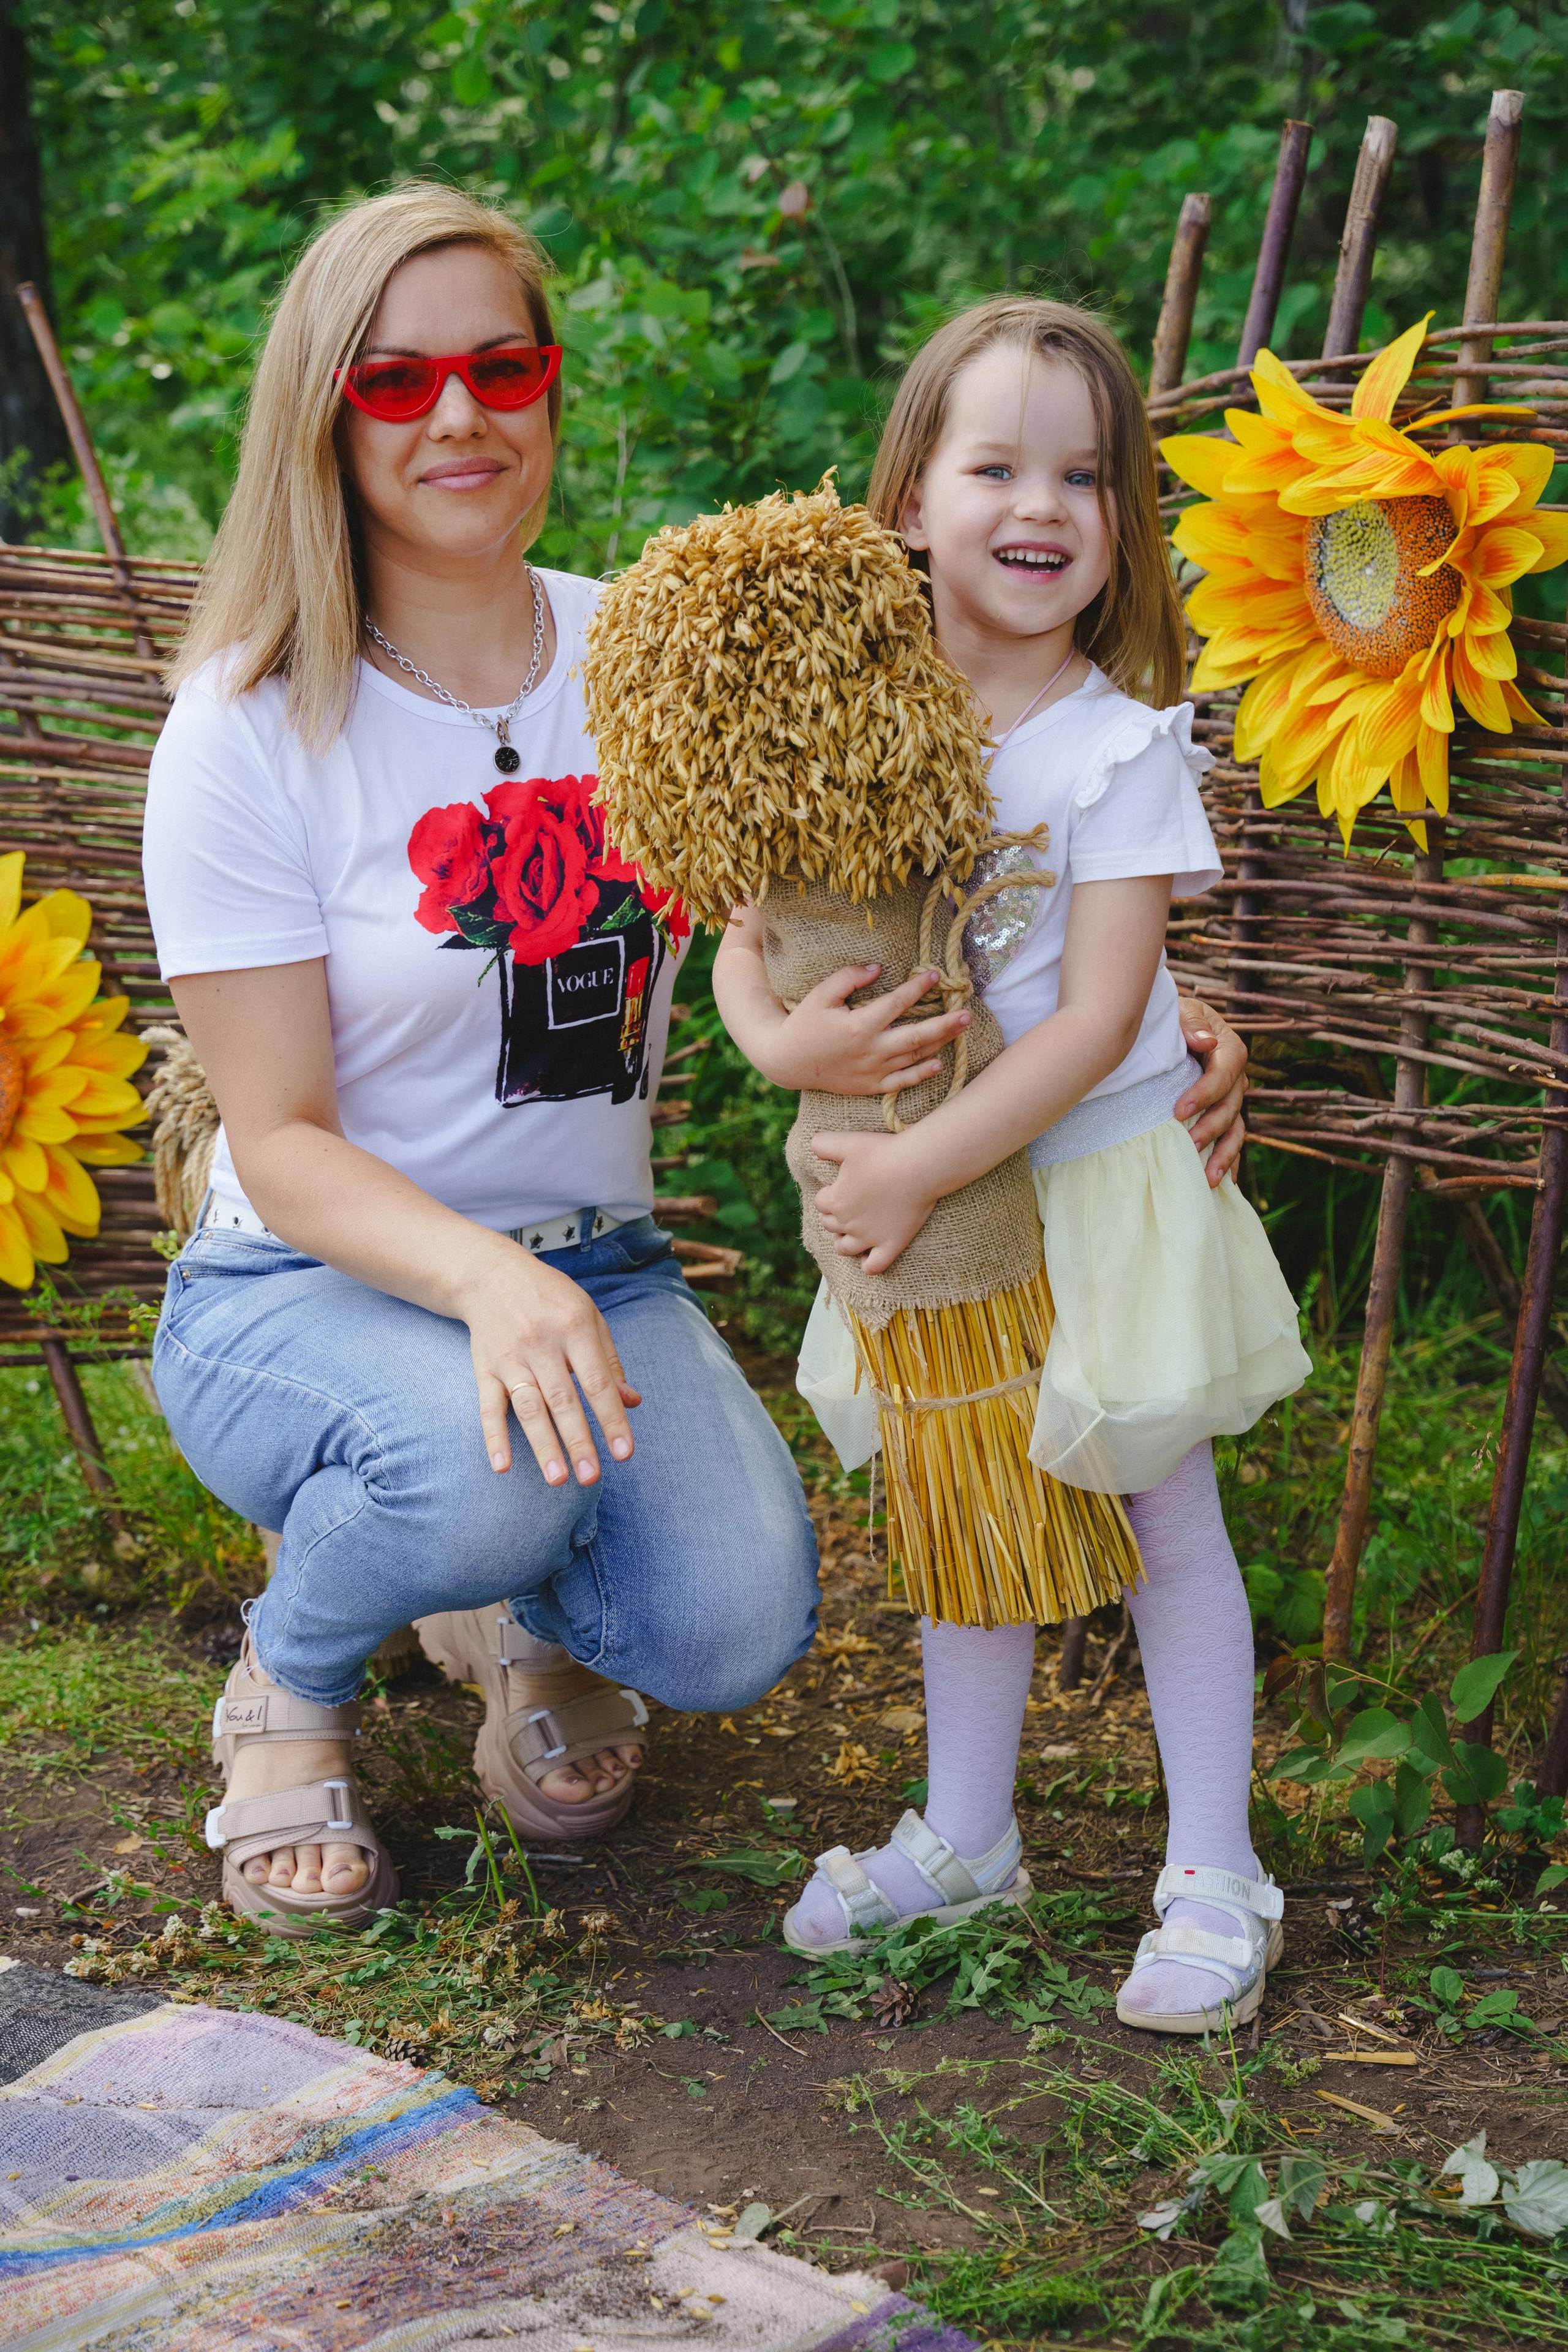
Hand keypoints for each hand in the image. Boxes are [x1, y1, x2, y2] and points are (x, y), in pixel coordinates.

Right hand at [457, 1251, 641, 1483]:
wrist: (491, 1275)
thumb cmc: (551, 1299)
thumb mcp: (588, 1316)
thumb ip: (609, 1362)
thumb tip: (631, 1402)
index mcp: (575, 1328)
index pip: (597, 1382)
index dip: (611, 1418)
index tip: (623, 1452)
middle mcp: (542, 1343)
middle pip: (563, 1400)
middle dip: (578, 1441)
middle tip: (591, 1478)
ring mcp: (511, 1357)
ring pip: (528, 1407)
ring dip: (542, 1445)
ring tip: (557, 1480)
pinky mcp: (485, 1367)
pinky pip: (488, 1406)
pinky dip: (494, 1437)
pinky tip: (502, 1467)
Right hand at [761, 962, 968, 1095]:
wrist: (786, 1062)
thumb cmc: (803, 1024)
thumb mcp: (821, 995)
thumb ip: (849, 978)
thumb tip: (878, 969)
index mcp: (859, 1025)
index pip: (897, 1003)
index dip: (917, 988)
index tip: (935, 976)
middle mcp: (871, 1050)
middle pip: (917, 1036)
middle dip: (945, 1024)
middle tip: (967, 1014)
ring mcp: (872, 1071)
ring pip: (914, 1057)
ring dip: (940, 1044)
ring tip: (960, 1031)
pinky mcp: (870, 1086)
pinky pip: (901, 1082)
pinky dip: (921, 1074)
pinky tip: (938, 1063)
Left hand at [812, 1129, 938, 1274]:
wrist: (919, 1166)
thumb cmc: (884, 1152)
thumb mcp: (849, 1142)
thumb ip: (824, 1143)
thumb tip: (812, 1146)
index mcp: (835, 1200)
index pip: (820, 1203)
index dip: (829, 1193)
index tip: (842, 1185)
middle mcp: (848, 1223)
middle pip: (829, 1225)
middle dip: (835, 1216)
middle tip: (850, 1204)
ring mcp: (869, 1238)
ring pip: (844, 1249)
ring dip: (843, 1241)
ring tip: (852, 1232)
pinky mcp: (891, 1245)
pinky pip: (874, 1266)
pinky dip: (867, 1264)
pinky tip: (868, 1256)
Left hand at [1175, 997, 1247, 1186]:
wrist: (1166, 1029)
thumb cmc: (1170, 1018)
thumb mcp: (1178, 1012)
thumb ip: (1190, 1024)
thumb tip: (1205, 1042)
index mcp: (1228, 1048)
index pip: (1225, 1072)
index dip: (1206, 1093)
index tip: (1179, 1112)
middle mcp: (1235, 1076)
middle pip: (1232, 1105)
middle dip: (1211, 1128)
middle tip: (1188, 1145)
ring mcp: (1230, 1099)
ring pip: (1235, 1129)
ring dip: (1224, 1155)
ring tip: (1208, 1179)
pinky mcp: (1221, 1116)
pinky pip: (1230, 1141)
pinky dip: (1228, 1162)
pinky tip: (1223, 1185)